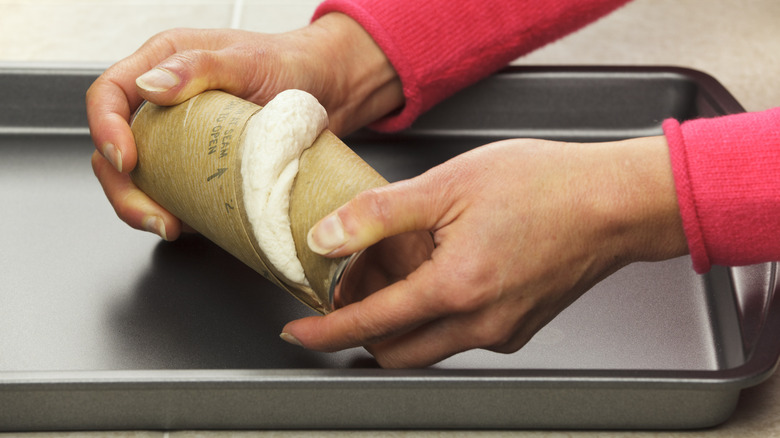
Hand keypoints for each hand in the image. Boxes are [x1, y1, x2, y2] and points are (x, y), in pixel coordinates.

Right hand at [87, 13, 402, 239]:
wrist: (329, 90)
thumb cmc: (291, 65)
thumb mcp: (248, 60)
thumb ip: (199, 67)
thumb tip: (151, 86)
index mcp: (163, 65)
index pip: (109, 94)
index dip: (105, 129)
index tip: (126, 160)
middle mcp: (165, 103)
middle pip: (115, 148)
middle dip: (123, 188)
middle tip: (151, 214)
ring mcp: (181, 139)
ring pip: (140, 178)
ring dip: (144, 208)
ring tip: (170, 226)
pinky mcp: (200, 167)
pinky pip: (174, 194)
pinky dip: (173, 214)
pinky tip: (187, 225)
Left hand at [282, 136, 688, 367]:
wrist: (614, 202)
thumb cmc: (544, 186)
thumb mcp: (448, 184)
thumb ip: (379, 215)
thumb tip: (327, 237)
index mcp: (456, 289)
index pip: (370, 324)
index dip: (326, 331)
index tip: (298, 334)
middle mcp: (480, 324)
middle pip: (396, 352)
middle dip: (362, 331)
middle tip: (349, 293)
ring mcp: (503, 331)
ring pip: (430, 346)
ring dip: (402, 322)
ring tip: (399, 273)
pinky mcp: (520, 329)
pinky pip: (462, 335)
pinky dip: (438, 315)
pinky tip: (443, 273)